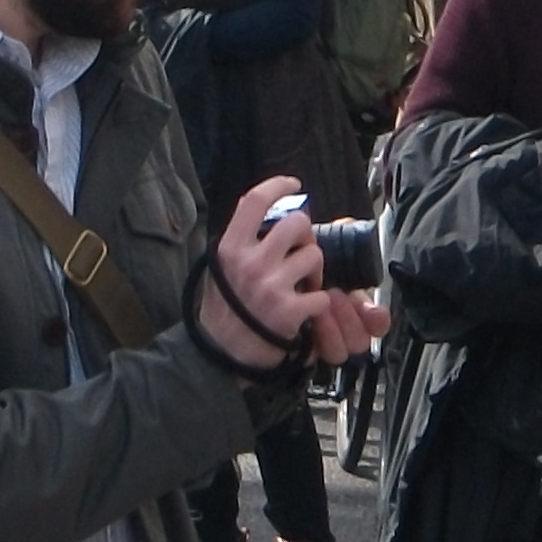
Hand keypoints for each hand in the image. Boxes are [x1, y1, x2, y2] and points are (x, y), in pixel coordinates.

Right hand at [205, 178, 384, 368]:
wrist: (219, 355)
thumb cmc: (224, 310)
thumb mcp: (221, 268)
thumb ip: (241, 241)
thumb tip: (267, 209)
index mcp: (230, 247)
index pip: (254, 201)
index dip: (278, 186)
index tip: (294, 185)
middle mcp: (250, 262)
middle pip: (297, 223)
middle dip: (307, 236)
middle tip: (301, 254)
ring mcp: (270, 286)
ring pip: (315, 256)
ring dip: (316, 271)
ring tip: (304, 285)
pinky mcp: (289, 311)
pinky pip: (322, 294)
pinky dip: (320, 303)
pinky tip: (306, 311)